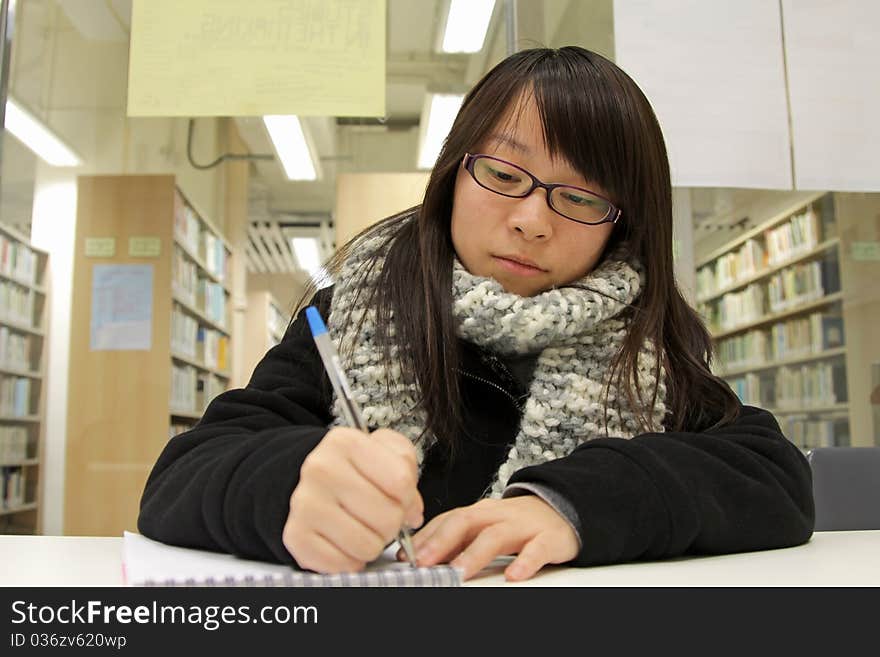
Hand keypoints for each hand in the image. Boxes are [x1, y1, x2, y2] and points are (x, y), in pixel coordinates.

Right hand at [283, 427, 422, 572]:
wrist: (309, 483)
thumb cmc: (353, 470)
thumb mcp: (383, 451)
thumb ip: (407, 469)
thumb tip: (412, 512)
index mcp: (345, 442)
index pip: (400, 481)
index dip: (408, 497)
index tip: (401, 498)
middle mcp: (320, 470)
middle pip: (387, 516)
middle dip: (392, 523)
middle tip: (380, 516)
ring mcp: (305, 504)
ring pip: (368, 545)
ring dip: (373, 544)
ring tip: (363, 529)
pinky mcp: (296, 536)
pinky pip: (344, 564)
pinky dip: (352, 559)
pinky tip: (346, 542)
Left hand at [404, 496, 578, 580]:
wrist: (559, 510)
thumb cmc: (514, 523)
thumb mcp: (483, 527)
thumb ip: (455, 539)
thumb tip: (418, 555)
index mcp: (478, 513)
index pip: (447, 520)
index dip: (425, 537)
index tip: (405, 556)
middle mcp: (497, 515)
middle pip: (466, 522)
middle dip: (442, 542)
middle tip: (425, 562)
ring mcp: (522, 526)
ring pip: (496, 535)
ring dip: (475, 555)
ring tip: (460, 572)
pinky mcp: (547, 538)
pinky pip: (537, 549)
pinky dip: (525, 561)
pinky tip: (514, 575)